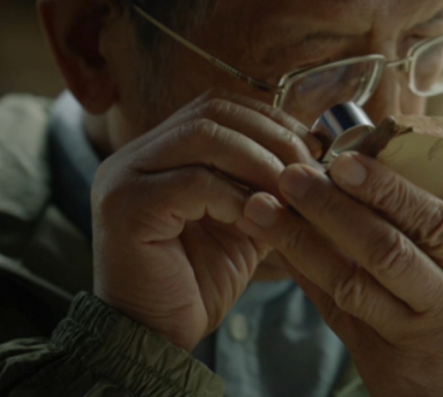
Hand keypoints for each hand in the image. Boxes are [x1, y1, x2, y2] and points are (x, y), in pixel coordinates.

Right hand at [90, 91, 321, 350]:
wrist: (154, 338)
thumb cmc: (198, 282)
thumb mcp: (244, 221)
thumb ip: (267, 185)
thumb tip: (319, 157)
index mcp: (159, 150)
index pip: (218, 106)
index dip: (269, 119)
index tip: (311, 146)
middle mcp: (135, 155)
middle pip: (211, 112)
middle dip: (270, 136)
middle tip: (307, 169)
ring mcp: (123, 175)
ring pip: (202, 136)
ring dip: (257, 161)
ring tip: (290, 191)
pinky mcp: (124, 206)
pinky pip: (192, 182)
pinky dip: (235, 195)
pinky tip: (260, 218)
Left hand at [235, 153, 442, 396]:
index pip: (433, 224)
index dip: (388, 192)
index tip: (347, 161)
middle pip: (383, 254)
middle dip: (332, 211)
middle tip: (292, 174)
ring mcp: (406, 338)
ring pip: (347, 287)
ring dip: (300, 244)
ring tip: (262, 206)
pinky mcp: (374, 359)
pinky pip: (333, 311)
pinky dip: (304, 275)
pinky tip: (276, 243)